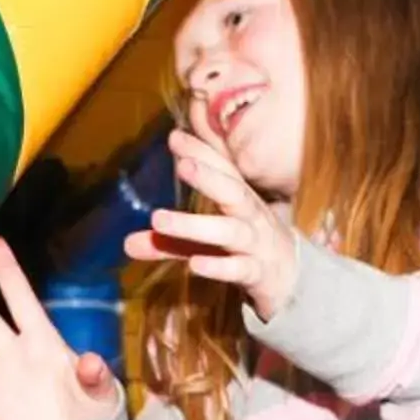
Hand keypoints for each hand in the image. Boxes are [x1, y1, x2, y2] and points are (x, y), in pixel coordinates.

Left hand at [124, 127, 299, 318]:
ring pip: (229, 232)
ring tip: (159, 218)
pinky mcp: (259, 274)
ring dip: (195, 225)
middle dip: (209, 177)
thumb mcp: (205, 244)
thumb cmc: (245, 252)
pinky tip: (195, 264)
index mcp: (240, 200)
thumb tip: (126, 244)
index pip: (223, 170)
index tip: (175, 138)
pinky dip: (219, 266)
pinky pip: (240, 269)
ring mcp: (256, 245)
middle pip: (233, 192)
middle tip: (182, 165)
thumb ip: (169, 241)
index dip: (201, 153)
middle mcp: (250, 217)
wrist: (293, 282)